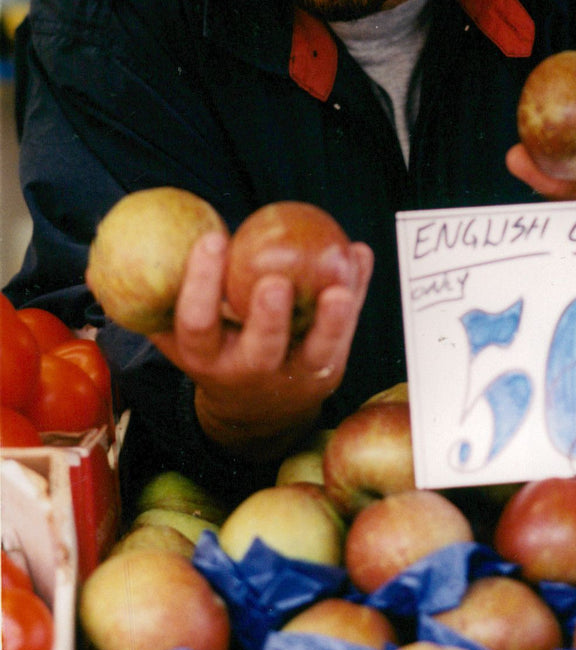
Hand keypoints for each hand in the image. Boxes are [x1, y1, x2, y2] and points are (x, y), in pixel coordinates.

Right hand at [150, 231, 373, 461]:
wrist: (253, 411)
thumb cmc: (214, 348)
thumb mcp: (180, 333)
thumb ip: (165, 296)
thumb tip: (141, 239)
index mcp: (205, 356)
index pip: (197, 323)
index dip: (201, 285)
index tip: (212, 239)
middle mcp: (248, 370)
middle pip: (259, 349)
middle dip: (267, 319)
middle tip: (274, 282)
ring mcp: (291, 375)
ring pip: (315, 351)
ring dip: (332, 320)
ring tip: (339, 288)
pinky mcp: (326, 371)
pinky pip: (345, 330)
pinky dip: (357, 291)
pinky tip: (361, 255)